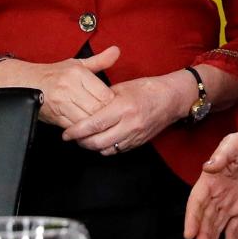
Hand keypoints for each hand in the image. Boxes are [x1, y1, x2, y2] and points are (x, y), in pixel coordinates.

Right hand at [4, 47, 120, 127]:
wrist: (24, 82)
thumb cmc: (54, 74)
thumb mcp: (77, 64)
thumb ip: (99, 60)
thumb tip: (117, 51)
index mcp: (78, 73)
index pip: (105, 94)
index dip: (113, 103)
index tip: (116, 106)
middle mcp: (69, 87)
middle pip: (97, 109)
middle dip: (106, 116)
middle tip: (112, 119)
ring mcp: (61, 102)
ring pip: (87, 120)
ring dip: (95, 125)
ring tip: (102, 126)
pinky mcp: (54, 116)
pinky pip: (74, 127)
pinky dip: (83, 131)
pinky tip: (87, 129)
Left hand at [61, 72, 194, 153]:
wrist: (171, 99)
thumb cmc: (146, 89)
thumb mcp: (122, 88)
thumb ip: (102, 99)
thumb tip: (85, 107)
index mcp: (123, 107)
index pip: (93, 124)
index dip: (76, 131)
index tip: (65, 134)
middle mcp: (129, 124)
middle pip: (97, 142)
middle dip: (81, 142)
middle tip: (72, 137)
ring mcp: (135, 135)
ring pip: (106, 149)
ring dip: (92, 146)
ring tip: (85, 139)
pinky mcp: (139, 142)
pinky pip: (117, 150)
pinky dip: (106, 148)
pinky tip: (101, 140)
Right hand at [184, 128, 237, 238]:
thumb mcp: (234, 144)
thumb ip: (221, 155)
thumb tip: (209, 166)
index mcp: (210, 181)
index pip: (197, 203)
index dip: (192, 219)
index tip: (189, 234)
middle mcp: (217, 196)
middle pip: (206, 220)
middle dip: (203, 237)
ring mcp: (230, 204)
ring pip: (218, 228)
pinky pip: (236, 229)